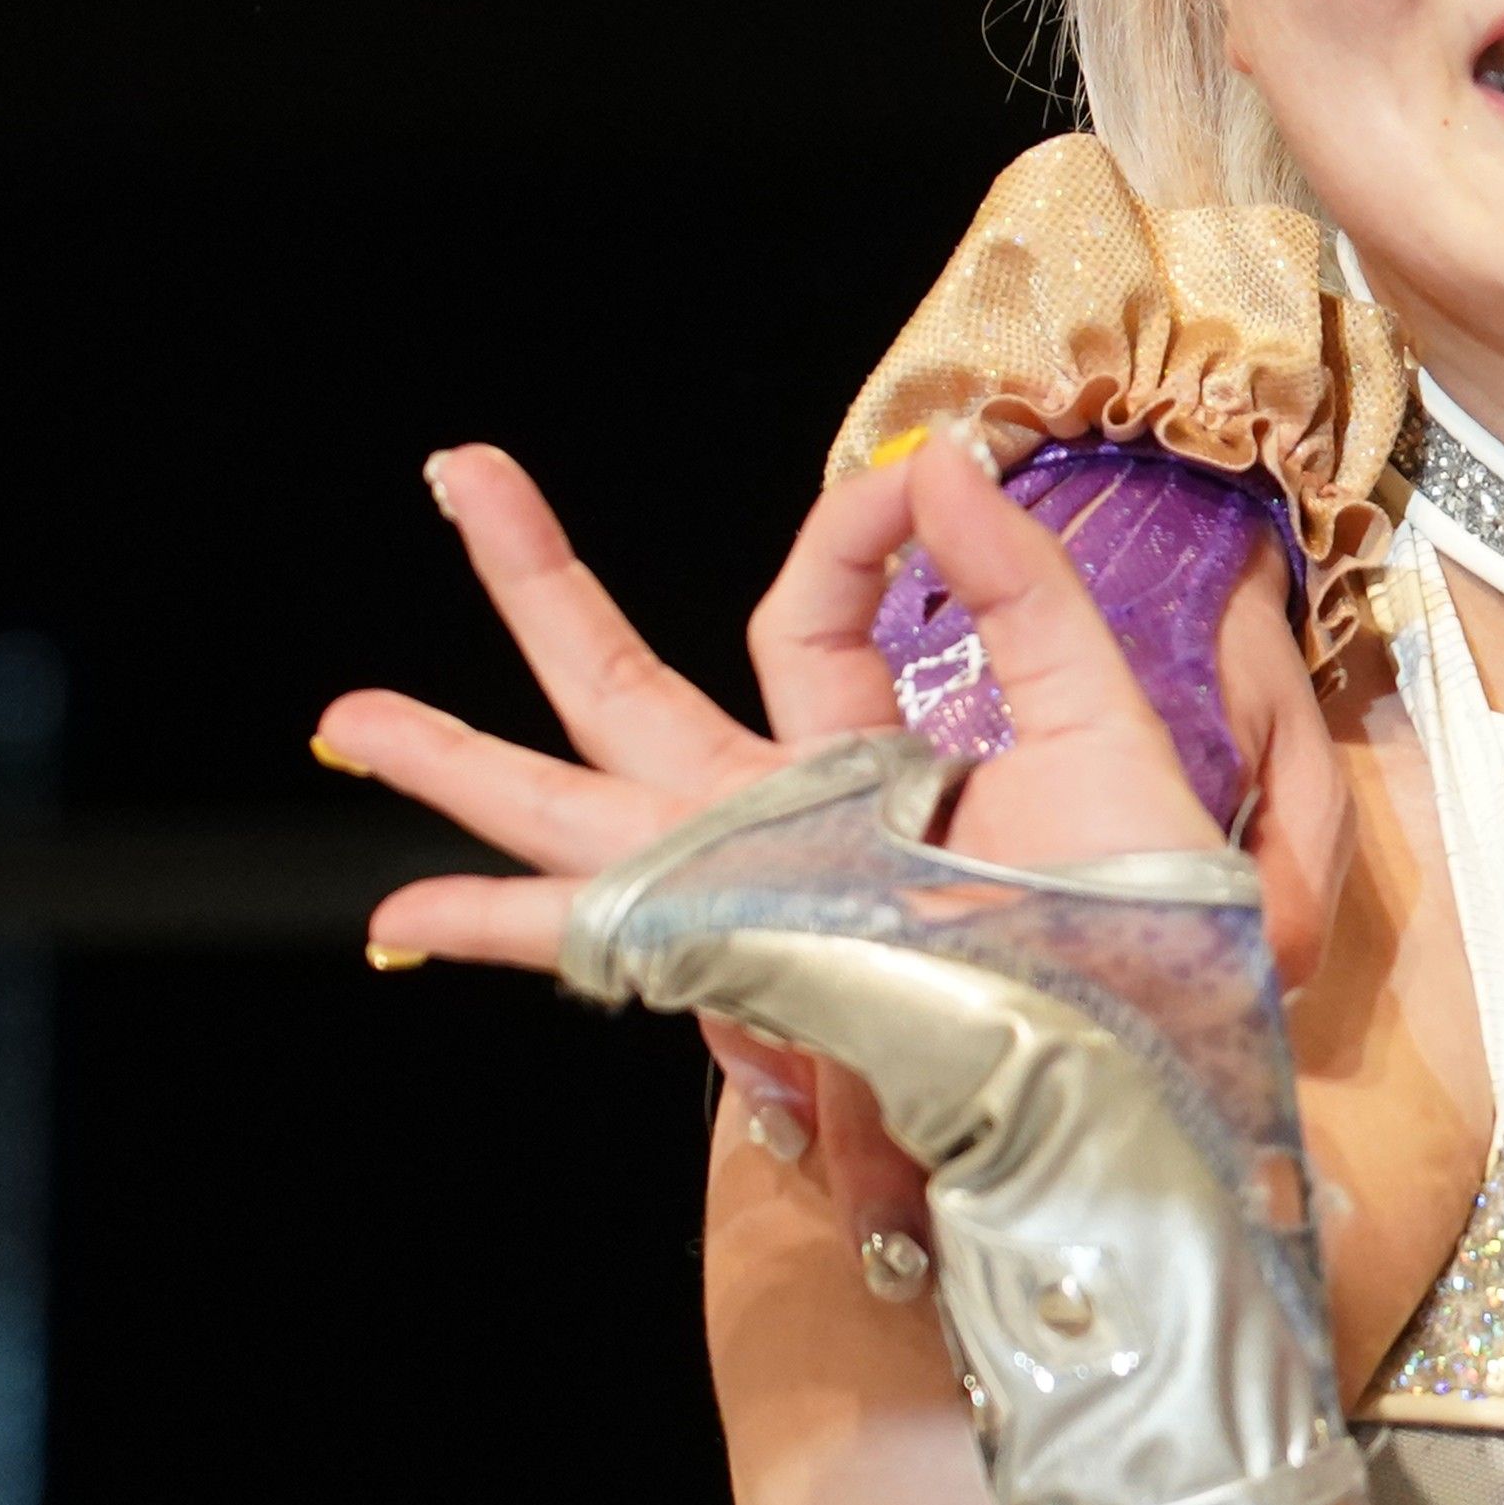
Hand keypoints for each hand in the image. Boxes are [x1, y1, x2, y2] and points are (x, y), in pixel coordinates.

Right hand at [323, 440, 1338, 976]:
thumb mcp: (1098, 714)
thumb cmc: (1143, 907)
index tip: (904, 474)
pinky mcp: (741, 954)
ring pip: (575, 807)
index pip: (808, 612)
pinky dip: (504, 924)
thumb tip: (937, 457)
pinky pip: (611, 935)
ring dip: (457, 760)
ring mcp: (747, 885)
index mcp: (872, 755)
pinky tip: (399, 919)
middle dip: (539, 585)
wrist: (1157, 1047)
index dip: (847, 533)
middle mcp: (787, 817)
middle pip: (631, 690)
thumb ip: (1018, 591)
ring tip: (345, 717)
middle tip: (457, 473)